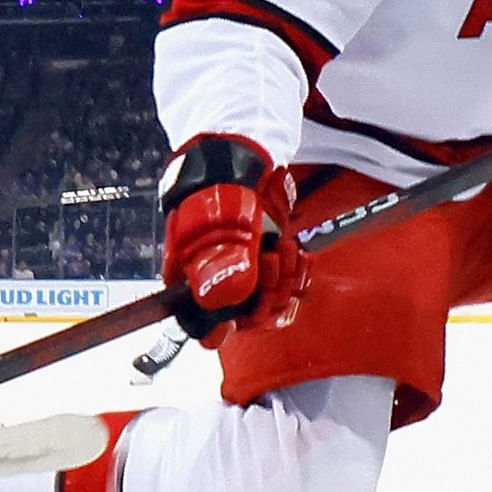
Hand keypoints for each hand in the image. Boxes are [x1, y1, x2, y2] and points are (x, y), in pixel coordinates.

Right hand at [159, 135, 299, 344]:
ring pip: (269, 306)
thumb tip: (223, 303)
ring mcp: (243, 279)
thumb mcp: (221, 225)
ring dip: (285, 281)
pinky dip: (297, 277)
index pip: (201, 326)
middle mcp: (216, 287)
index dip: (222, 326)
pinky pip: (286, 292)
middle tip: (272, 259)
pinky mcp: (265, 270)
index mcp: (191, 281)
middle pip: (244, 319)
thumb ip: (224, 265)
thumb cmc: (220, 191)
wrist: (241, 165)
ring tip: (285, 248)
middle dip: (266, 294)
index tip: (240, 314)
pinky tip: (300, 257)